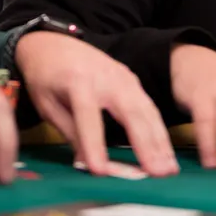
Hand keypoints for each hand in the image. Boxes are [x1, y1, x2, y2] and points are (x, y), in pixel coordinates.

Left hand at [15, 31, 177, 176]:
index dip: (94, 144)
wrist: (54, 43)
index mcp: (78, 83)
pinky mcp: (132, 79)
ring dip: (160, 141)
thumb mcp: (47, 105)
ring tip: (169, 167)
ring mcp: (124, 77)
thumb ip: (69, 132)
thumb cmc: (46, 77)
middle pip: (130, 112)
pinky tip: (165, 151)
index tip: (100, 170)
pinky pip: (148, 106)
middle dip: (146, 145)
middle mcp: (106, 78)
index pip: (88, 117)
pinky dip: (159, 130)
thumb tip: (86, 164)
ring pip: (146, 110)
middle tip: (158, 172)